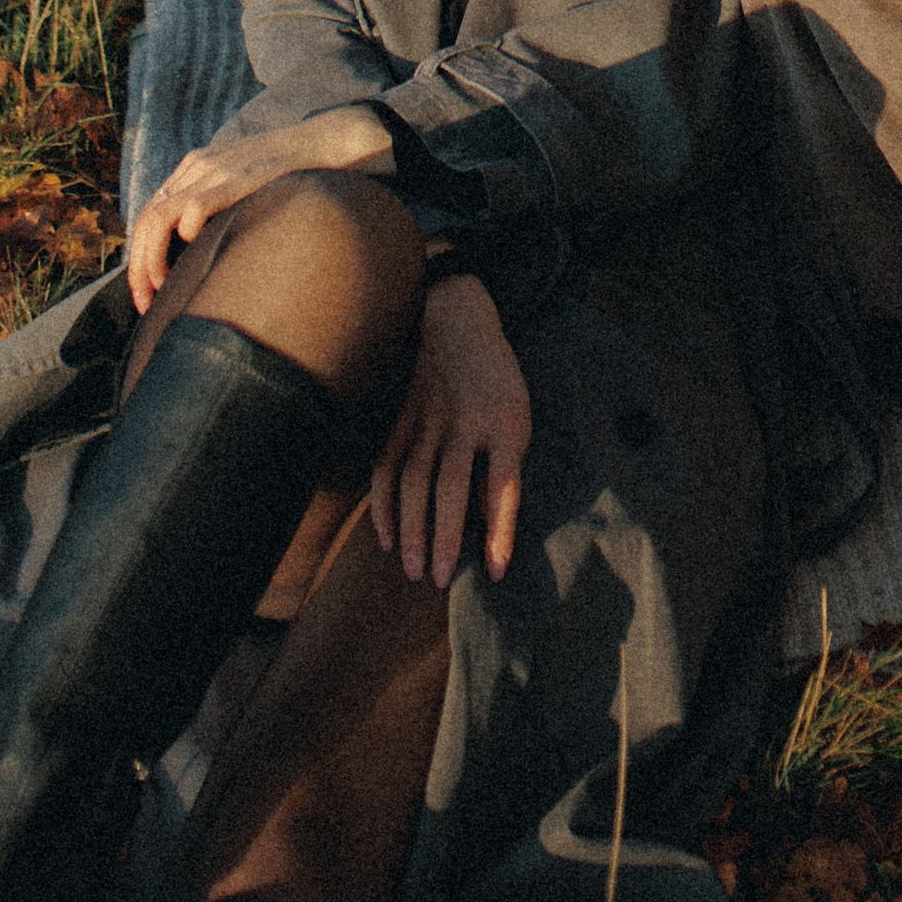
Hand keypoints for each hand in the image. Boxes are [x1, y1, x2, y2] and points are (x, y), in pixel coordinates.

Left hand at [125, 102, 391, 311]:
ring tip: (162, 290)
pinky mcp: (239, 177)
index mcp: (195, 168)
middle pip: (147, 219)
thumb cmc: (290, 173)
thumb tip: (200, 258)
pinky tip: (196, 252)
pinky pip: (195, 206)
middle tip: (145, 304)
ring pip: (160, 217)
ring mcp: (217, 170)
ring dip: (152, 260)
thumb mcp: (243, 186)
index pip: (149, 215)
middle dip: (139, 267)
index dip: (139, 257)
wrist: (327, 141)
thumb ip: (219, 207)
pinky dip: (186, 232)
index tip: (146, 295)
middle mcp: (198, 166)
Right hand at [370, 273, 530, 585]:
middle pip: (450, 485)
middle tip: (439, 581)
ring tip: (413, 569)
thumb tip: (490, 531)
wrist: (458, 320)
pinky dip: (384, 503)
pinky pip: (388, 464)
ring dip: (411, 527)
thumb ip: (503, 471)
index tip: (496, 571)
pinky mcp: (403, 417)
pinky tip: (386, 536)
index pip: (503, 484)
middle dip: (444, 536)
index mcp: (506, 421)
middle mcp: (466, 420)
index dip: (500, 530)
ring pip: (414, 479)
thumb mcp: (517, 419)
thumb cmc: (498, 381)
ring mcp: (429, 417)